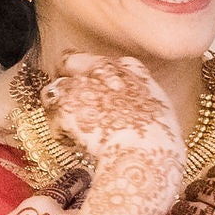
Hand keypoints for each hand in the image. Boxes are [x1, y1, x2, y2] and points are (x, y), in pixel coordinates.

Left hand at [46, 55, 189, 214]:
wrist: (146, 154)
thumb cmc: (162, 139)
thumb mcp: (161, 109)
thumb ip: (142, 98)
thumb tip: (134, 107)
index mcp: (132, 70)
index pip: (106, 60)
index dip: (98, 73)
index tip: (99, 89)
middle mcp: (103, 70)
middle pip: (71, 62)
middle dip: (70, 80)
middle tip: (76, 105)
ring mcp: (81, 86)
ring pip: (54, 89)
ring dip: (60, 107)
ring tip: (74, 130)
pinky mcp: (63, 108)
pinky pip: (52, 119)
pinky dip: (60, 132)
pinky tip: (75, 145)